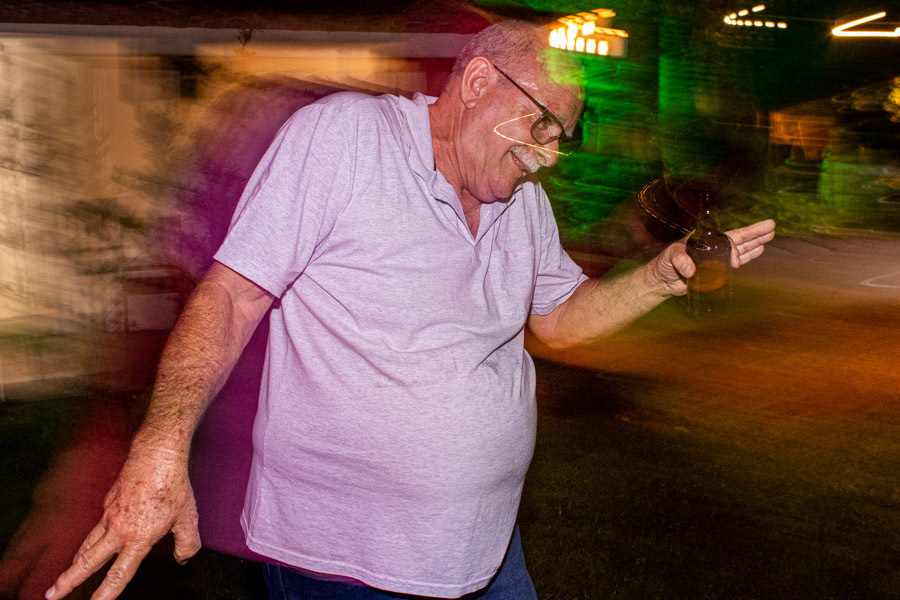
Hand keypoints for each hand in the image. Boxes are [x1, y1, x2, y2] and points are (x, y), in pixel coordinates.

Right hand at [45, 436, 200, 599]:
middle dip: (69, 579)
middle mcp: (119, 529)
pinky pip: (96, 527)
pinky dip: (90, 540)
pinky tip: (92, 545)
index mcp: (139, 537)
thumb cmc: (173, 485)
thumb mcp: (188, 519)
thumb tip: (183, 558)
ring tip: (64, 577)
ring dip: (74, 562)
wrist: (156, 455)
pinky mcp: (108, 502)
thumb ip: (187, 544)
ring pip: (88, 543)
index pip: (119, 572)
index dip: (106, 592)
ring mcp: (110, 514)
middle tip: (52, 594)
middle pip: (88, 560)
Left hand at [649, 219, 775, 295]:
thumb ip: (680, 260)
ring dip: (755, 244)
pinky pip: (736, 262)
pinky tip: (759, 250)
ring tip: (770, 236)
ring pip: (741, 248)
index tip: (736, 262)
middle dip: (755, 233)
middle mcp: (713, 247)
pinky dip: (747, 256)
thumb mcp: (670, 256)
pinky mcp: (717, 270)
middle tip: (772, 226)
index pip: (726, 239)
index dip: (736, 247)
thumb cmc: (664, 264)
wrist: (662, 280)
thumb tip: (690, 270)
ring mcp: (716, 258)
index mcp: (705, 240)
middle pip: (739, 239)